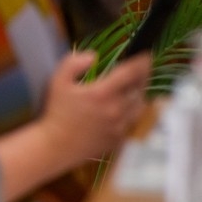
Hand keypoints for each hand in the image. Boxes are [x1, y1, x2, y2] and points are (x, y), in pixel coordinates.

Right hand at [37, 51, 150, 165]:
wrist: (55, 146)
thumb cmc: (56, 113)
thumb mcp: (57, 83)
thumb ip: (72, 64)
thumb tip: (93, 56)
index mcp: (103, 92)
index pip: (133, 71)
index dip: (143, 61)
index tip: (145, 55)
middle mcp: (117, 108)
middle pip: (140, 87)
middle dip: (142, 76)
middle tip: (139, 71)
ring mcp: (120, 125)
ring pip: (140, 105)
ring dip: (138, 95)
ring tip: (132, 90)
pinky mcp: (119, 138)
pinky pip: (132, 121)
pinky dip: (131, 113)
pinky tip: (121, 110)